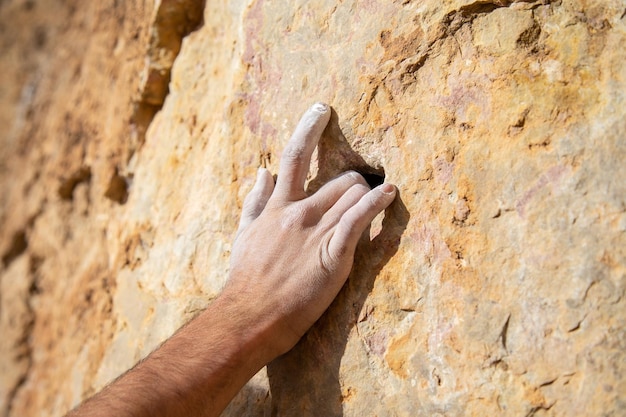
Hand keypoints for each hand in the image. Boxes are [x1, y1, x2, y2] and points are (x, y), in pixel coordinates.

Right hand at [224, 102, 396, 358]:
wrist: (251, 316)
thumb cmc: (246, 278)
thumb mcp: (243, 234)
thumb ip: (254, 201)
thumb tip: (261, 172)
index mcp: (278, 207)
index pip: (293, 158)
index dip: (308, 129)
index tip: (322, 109)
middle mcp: (299, 212)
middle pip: (339, 179)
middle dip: (355, 183)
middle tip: (360, 196)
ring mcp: (317, 231)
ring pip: (353, 195)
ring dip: (366, 198)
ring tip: (374, 206)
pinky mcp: (334, 252)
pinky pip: (359, 218)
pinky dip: (377, 203)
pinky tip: (390, 193)